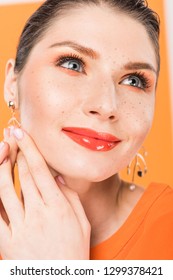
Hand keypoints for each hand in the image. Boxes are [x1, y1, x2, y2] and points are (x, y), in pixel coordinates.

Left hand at [0, 128, 90, 258]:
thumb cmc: (74, 251)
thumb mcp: (82, 223)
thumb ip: (70, 197)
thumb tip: (57, 177)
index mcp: (58, 207)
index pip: (40, 171)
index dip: (30, 149)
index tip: (22, 133)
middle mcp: (38, 214)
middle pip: (23, 175)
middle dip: (15, 151)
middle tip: (10, 135)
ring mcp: (21, 228)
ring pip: (4, 190)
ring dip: (1, 168)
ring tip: (1, 153)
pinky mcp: (7, 242)